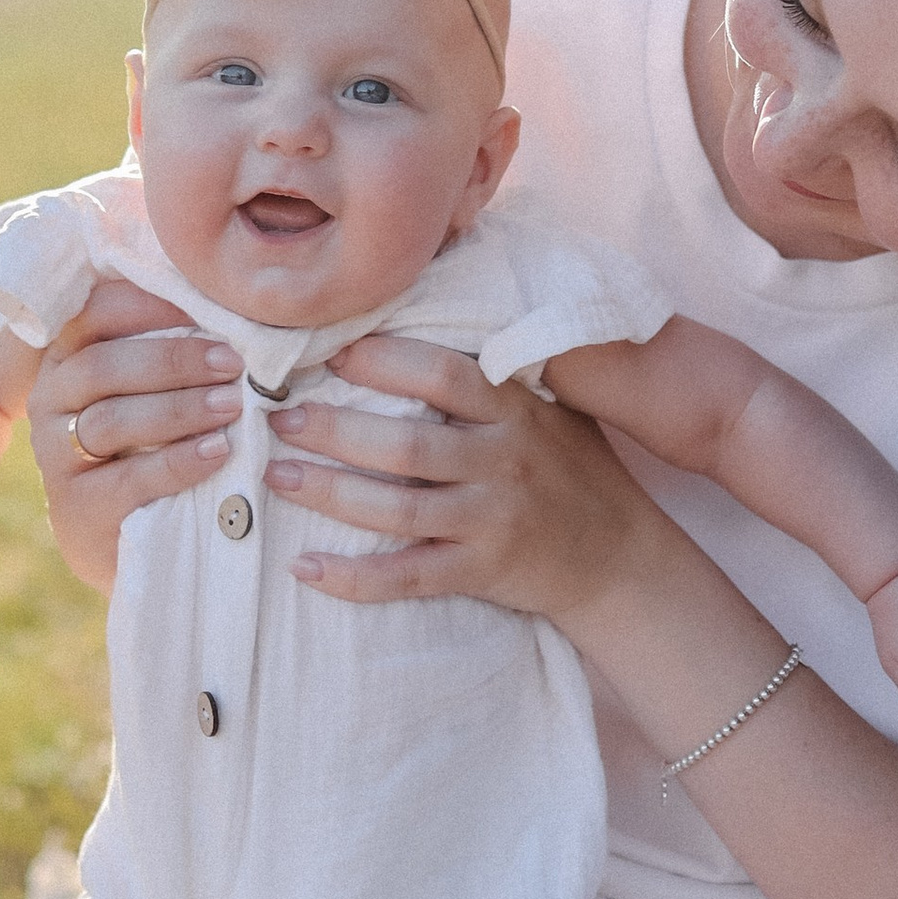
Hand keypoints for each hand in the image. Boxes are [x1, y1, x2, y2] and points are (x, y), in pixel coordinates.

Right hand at [25, 277, 241, 590]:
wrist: (130, 544)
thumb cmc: (151, 447)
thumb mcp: (153, 393)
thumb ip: (172, 349)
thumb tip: (234, 307)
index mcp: (69, 358)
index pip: (96, 315)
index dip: (149, 305)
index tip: (207, 307)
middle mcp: (51, 400)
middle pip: (102, 366)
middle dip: (173, 360)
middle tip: (234, 362)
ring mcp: (57, 457)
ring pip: (112, 420)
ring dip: (178, 408)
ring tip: (232, 405)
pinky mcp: (78, 508)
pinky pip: (129, 479)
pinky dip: (178, 462)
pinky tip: (219, 451)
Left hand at [262, 335, 641, 625]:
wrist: (621, 558)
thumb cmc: (574, 470)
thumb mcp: (550, 409)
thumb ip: (494, 375)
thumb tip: (420, 321)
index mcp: (515, 409)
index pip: (441, 372)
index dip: (379, 359)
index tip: (327, 351)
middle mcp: (504, 461)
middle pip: (405, 444)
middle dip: (334, 429)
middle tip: (278, 419)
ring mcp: (492, 519)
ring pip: (397, 509)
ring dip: (329, 494)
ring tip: (277, 477)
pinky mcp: (482, 571)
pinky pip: (407, 576)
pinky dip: (353, 577)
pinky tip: (305, 568)